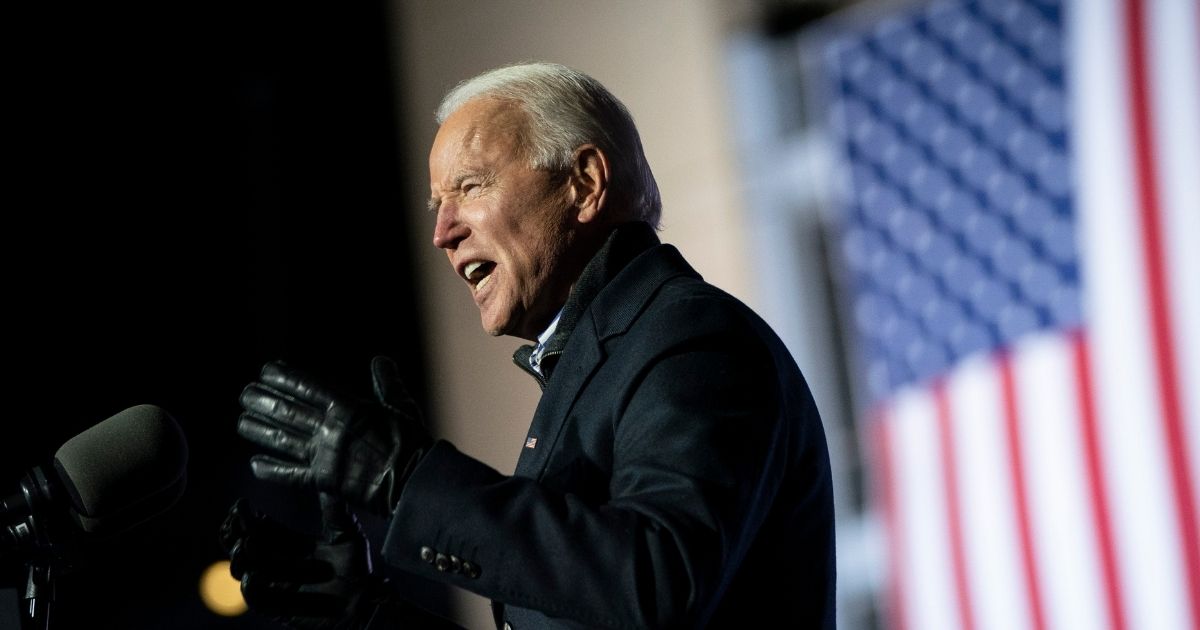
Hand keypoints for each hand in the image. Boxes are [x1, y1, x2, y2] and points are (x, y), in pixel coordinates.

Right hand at [219, 495, 379, 629]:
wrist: (366, 602)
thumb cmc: (358, 569)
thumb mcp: (348, 536)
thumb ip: (336, 512)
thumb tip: (330, 482)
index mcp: (292, 544)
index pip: (263, 529)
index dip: (249, 518)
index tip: (241, 505)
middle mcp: (281, 563)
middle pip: (248, 547)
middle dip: (237, 533)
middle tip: (234, 521)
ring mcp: (278, 585)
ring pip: (245, 570)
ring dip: (240, 558)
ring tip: (244, 545)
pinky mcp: (279, 607)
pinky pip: (257, 599)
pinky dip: (251, 588)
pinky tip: (252, 576)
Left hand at [237, 356, 430, 515]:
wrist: (413, 482)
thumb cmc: (411, 442)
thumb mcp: (401, 406)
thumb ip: (387, 382)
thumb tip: (380, 360)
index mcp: (348, 409)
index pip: (309, 388)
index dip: (285, 378)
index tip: (267, 370)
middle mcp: (330, 430)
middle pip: (289, 412)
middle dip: (264, 401)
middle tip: (245, 393)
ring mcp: (324, 456)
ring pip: (284, 440)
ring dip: (260, 430)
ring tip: (242, 421)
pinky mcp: (324, 481)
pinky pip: (292, 475)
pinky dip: (272, 470)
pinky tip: (255, 464)